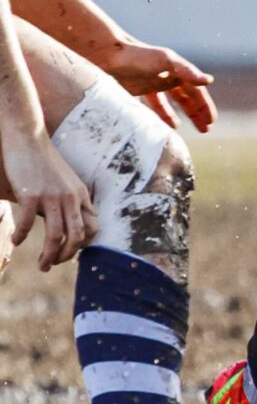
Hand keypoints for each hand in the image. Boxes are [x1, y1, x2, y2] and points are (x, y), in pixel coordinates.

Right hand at [4, 131, 93, 273]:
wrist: (29, 138)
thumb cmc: (44, 163)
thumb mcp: (65, 183)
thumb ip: (68, 202)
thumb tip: (64, 226)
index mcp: (81, 196)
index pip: (92, 228)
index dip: (83, 246)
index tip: (69, 255)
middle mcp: (71, 198)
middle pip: (77, 237)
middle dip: (66, 257)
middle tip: (51, 266)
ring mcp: (51, 196)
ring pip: (55, 235)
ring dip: (48, 256)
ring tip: (41, 265)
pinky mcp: (31, 193)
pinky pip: (26, 223)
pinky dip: (21, 236)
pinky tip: (15, 241)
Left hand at [102, 41, 215, 132]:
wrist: (106, 55)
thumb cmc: (138, 56)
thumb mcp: (166, 61)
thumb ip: (187, 71)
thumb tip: (209, 81)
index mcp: (178, 71)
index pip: (196, 92)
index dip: (205, 106)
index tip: (211, 122)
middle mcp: (168, 77)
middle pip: (187, 98)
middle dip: (197, 112)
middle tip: (206, 129)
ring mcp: (153, 83)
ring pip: (171, 102)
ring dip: (180, 115)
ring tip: (185, 129)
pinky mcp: (138, 89)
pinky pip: (154, 105)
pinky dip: (160, 115)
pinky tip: (162, 125)